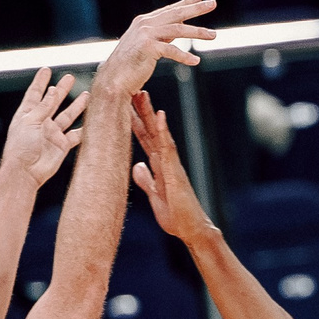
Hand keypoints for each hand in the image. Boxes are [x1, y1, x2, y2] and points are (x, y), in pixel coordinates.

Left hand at [0, 67, 87, 185]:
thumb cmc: (20, 148)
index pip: (34, 94)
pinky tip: (93, 120)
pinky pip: (76, 135)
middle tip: (70, 78)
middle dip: (62, 90)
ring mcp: (52, 134)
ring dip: (76, 105)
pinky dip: (84, 128)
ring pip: (67, 116)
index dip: (40, 82)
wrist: (26, 172)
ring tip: (87, 95)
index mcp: (27, 115)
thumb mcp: (30, 122)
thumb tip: (53, 91)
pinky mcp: (62, 145)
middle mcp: (40, 122)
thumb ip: (44, 107)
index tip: (46, 70)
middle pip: (53, 102)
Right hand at [98, 0, 214, 98]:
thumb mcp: (147, 44)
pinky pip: (172, 50)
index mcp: (144, 21)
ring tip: (214, 35)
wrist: (113, 78)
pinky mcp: (147, 47)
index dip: (186, 2)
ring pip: (178, 29)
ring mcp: (145, 34)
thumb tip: (179, 30)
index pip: (169, 9)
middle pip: (176, 13)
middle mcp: (145, 24)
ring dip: (198, 32)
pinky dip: (185, 56)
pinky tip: (196, 60)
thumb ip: (161, 35)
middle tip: (213, 3)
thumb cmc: (130, 64)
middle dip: (196, 8)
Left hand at [130, 90, 216, 242]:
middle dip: (142, 111)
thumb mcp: (155, 196)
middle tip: (134, 89)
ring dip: (151, 113)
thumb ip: (147, 180)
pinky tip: (159, 115)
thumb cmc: (176, 216)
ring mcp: (171, 164)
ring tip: (143, 94)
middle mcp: (165, 161)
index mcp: (158, 166)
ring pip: (159, 133)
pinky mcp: (175, 170)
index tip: (126, 106)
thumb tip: (138, 166)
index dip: (135, 123)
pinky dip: (163, 130)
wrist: (191, 229)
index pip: (144, 140)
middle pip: (151, 131)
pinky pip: (168, 146)